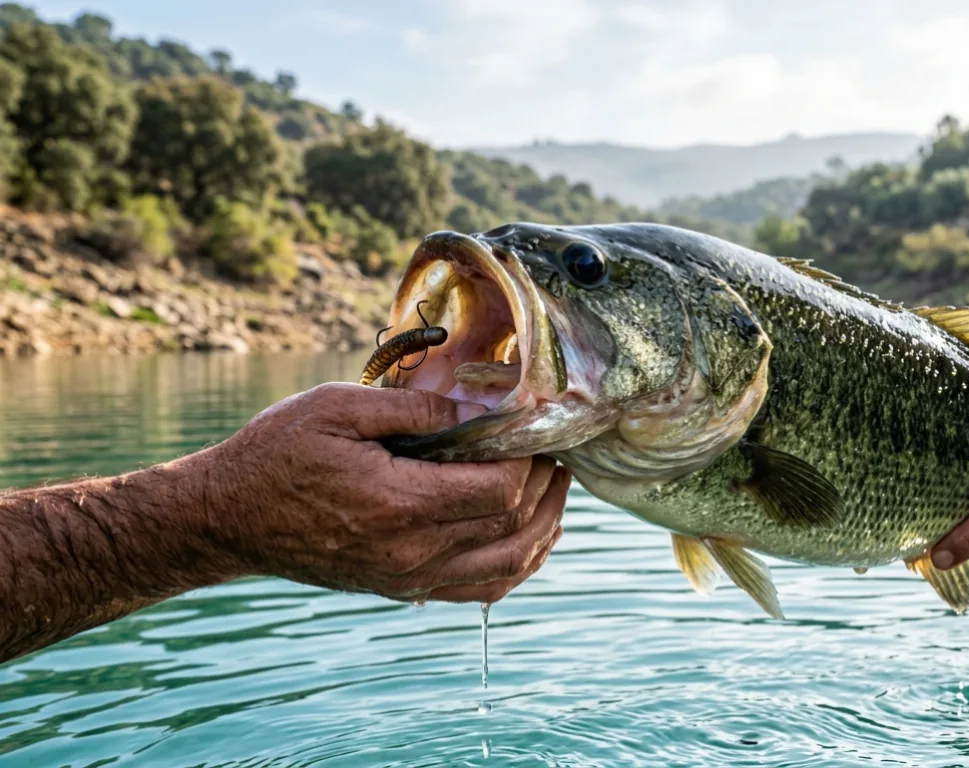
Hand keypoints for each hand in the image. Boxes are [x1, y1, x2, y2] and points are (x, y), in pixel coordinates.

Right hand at [191, 383, 569, 603]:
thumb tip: (480, 408)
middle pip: (513, 527)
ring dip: (544, 528)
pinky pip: (482, 591)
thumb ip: (416, 408)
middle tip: (552, 451)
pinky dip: (518, 565)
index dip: (530, 459)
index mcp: (400, 504)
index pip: (500, 490)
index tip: (534, 429)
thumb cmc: (278, 452)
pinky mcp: (404, 589)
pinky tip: (530, 536)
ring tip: (555, 489)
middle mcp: (412, 552)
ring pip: (508, 567)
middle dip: (545, 487)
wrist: (229, 517)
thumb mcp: (337, 407)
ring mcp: (410, 578)